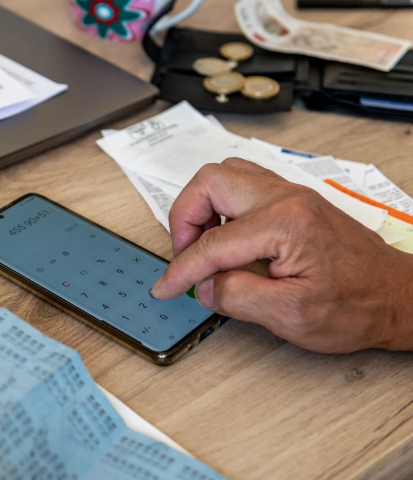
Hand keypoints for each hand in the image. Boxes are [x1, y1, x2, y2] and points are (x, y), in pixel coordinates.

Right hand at [151, 158, 412, 352]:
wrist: (397, 297)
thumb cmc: (358, 306)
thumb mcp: (291, 316)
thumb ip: (237, 297)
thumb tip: (204, 286)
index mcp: (285, 223)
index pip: (213, 243)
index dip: (182, 270)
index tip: (166, 287)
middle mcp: (286, 198)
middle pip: (209, 182)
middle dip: (184, 219)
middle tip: (185, 256)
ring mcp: (290, 194)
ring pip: (223, 175)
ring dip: (201, 207)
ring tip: (202, 246)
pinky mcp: (292, 201)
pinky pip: (241, 184)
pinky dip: (220, 207)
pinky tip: (224, 238)